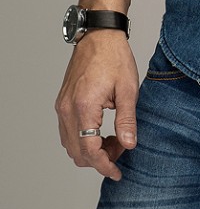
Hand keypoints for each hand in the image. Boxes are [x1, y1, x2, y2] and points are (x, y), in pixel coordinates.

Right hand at [55, 30, 138, 180]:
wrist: (99, 35)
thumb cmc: (114, 57)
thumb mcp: (128, 89)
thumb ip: (127, 120)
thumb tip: (129, 145)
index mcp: (84, 107)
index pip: (89, 151)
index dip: (104, 166)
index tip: (117, 173)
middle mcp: (68, 110)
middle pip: (77, 153)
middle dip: (99, 159)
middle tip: (121, 149)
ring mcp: (62, 106)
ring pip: (70, 145)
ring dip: (90, 151)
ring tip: (114, 139)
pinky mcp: (63, 102)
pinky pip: (68, 132)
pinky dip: (83, 139)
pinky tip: (101, 131)